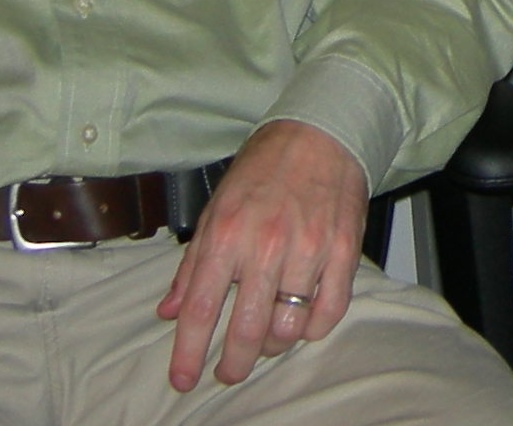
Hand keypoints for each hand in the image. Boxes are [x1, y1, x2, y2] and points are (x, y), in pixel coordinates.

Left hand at [157, 120, 368, 390]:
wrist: (322, 132)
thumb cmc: (264, 168)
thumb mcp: (215, 208)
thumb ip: (192, 264)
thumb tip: (170, 311)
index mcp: (227, 234)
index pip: (201, 309)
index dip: (188, 353)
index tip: (182, 380)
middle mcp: (266, 245)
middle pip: (246, 330)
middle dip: (233, 365)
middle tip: (229, 371)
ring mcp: (308, 249)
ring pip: (288, 328)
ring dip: (273, 344)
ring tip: (267, 338)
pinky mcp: (343, 251)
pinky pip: (328, 312)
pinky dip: (312, 329)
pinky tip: (302, 323)